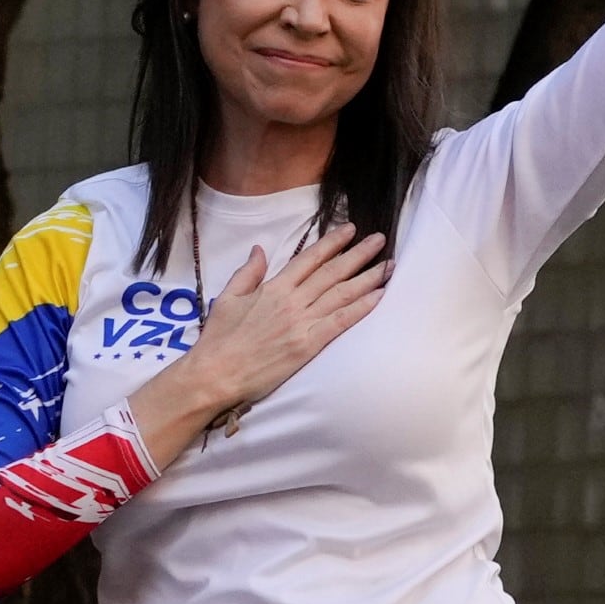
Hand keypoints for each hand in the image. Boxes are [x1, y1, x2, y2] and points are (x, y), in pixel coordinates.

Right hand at [142, 225, 391, 442]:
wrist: (216, 373)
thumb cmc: (219, 338)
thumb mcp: (227, 297)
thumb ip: (247, 272)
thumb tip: (260, 248)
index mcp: (274, 287)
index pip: (310, 258)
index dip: (333, 243)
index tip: (351, 230)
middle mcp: (292, 301)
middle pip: (332, 272)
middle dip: (358, 254)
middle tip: (379, 240)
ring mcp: (302, 323)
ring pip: (341, 294)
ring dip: (368, 278)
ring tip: (388, 265)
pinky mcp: (308, 345)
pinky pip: (340, 322)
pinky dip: (361, 308)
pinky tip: (379, 296)